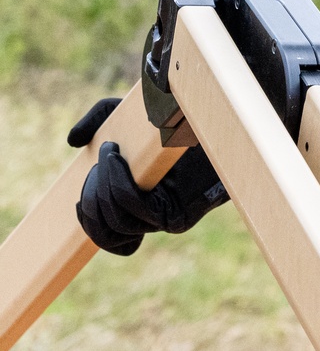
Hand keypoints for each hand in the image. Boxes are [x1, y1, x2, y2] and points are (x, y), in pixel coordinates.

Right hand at [69, 99, 227, 255]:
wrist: (215, 123)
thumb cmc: (174, 119)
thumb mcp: (127, 116)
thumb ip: (96, 122)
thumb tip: (73, 142)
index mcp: (138, 206)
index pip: (105, 235)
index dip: (86, 221)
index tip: (78, 199)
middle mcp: (151, 218)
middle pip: (105, 229)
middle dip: (91, 196)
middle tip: (101, 158)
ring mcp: (164, 219)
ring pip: (119, 220)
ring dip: (104, 187)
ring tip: (109, 153)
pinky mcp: (179, 214)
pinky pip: (139, 210)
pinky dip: (120, 185)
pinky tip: (116, 160)